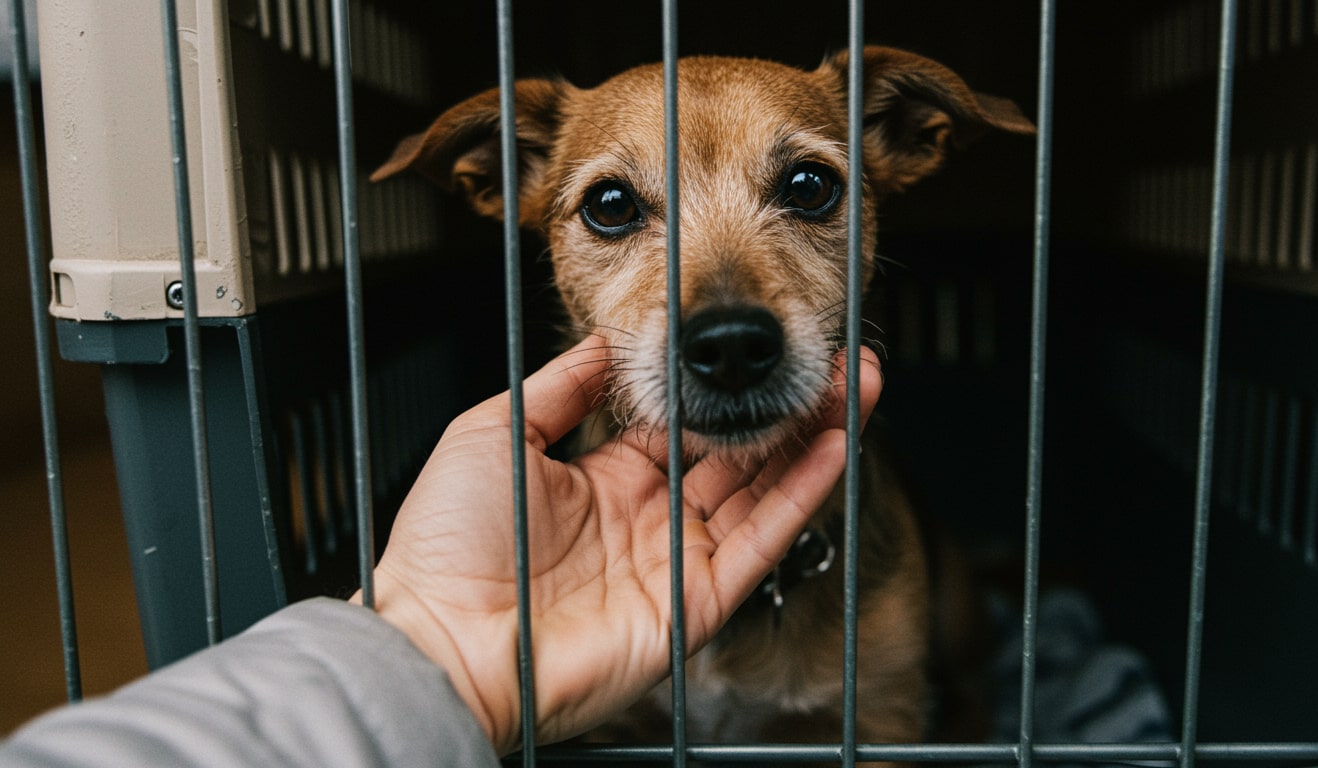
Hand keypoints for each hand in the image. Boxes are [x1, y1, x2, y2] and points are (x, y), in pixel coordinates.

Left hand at [359, 334, 881, 754]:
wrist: (440, 638)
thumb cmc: (447, 543)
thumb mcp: (496, 434)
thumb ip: (561, 387)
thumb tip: (607, 338)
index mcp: (605, 481)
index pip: (687, 426)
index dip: (726, 389)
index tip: (758, 348)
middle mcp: (650, 519)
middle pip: (738, 453)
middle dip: (788, 404)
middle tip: (834, 355)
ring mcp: (678, 562)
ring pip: (763, 489)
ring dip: (813, 436)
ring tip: (856, 381)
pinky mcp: (697, 605)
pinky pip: (762, 542)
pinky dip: (803, 493)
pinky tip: (837, 444)